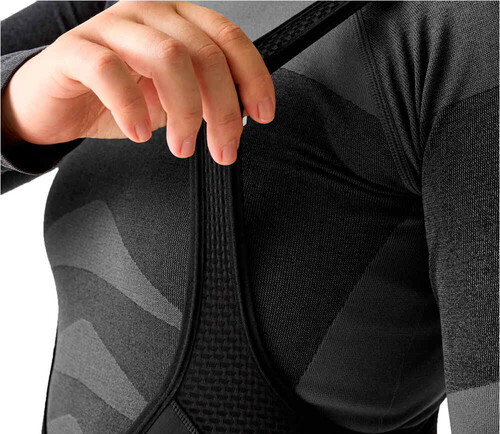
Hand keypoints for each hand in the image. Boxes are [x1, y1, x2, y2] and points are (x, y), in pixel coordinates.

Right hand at [1, 1, 275, 164]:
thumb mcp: (172, 99)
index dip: (252, 77)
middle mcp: (148, 14)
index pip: (228, 38)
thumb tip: (242, 115)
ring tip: (182, 147)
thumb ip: (205, 97)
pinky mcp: (75, 49)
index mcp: (177, 21)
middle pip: (204, 53)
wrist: (58, 103)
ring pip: (167, 57)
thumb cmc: (118, 99)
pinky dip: (130, 107)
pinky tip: (138, 133)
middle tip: (223, 150)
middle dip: (222, 110)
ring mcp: (110, 27)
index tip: (262, 115)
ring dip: (184, 111)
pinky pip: (109, 71)